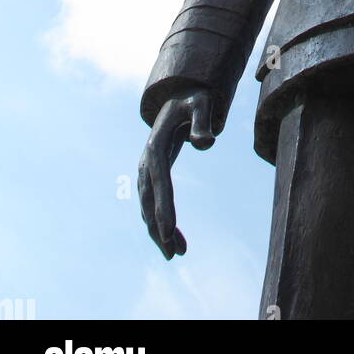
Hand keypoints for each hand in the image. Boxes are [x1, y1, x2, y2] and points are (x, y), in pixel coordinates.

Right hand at [138, 88, 214, 259]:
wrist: (179, 99)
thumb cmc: (194, 101)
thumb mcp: (201, 103)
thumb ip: (203, 121)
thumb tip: (207, 144)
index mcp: (156, 147)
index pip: (160, 181)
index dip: (163, 207)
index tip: (169, 231)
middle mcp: (147, 162)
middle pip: (149, 200)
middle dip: (159, 228)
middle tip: (173, 254)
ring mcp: (147, 171)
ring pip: (148, 208)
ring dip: (160, 232)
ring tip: (177, 254)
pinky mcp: (153, 177)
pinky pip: (154, 205)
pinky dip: (162, 224)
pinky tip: (176, 240)